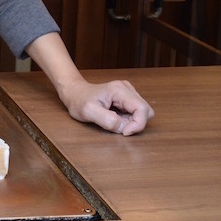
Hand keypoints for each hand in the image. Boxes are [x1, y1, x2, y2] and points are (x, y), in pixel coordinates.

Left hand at [24, 32, 153, 135]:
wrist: (74, 93)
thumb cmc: (79, 101)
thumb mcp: (88, 112)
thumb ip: (106, 120)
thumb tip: (123, 127)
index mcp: (119, 90)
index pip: (142, 109)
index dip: (138, 124)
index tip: (124, 132)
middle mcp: (127, 88)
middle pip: (146, 111)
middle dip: (136, 123)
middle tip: (118, 127)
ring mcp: (128, 92)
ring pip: (143, 112)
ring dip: (132, 122)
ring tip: (114, 120)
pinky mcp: (127, 98)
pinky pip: (136, 112)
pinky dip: (129, 119)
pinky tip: (115, 117)